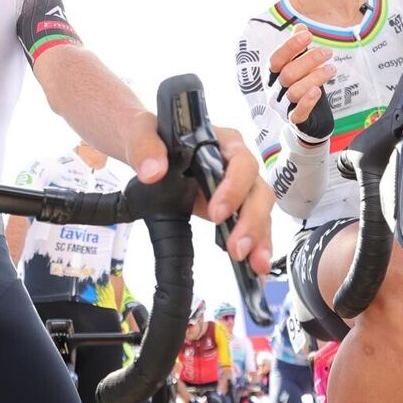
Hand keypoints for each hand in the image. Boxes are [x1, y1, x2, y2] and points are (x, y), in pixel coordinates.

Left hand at [123, 114, 273, 274]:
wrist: (148, 150)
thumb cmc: (152, 136)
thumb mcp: (142, 133)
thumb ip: (145, 147)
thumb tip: (152, 171)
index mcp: (223, 141)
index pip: (242, 162)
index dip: (234, 187)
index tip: (216, 212)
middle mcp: (238, 164)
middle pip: (259, 191)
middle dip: (252, 222)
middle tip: (237, 248)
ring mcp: (239, 189)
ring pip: (261, 212)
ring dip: (259, 240)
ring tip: (254, 266)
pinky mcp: (234, 209)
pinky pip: (252, 228)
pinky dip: (255, 248)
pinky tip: (254, 269)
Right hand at [266, 25, 334, 143]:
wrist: (307, 120)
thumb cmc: (302, 87)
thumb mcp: (300, 66)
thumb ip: (298, 48)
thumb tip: (300, 26)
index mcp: (272, 74)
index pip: (276, 59)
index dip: (290, 46)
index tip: (308, 35)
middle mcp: (273, 90)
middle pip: (287, 74)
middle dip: (309, 60)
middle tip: (328, 52)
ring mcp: (282, 106)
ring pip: (294, 91)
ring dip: (315, 78)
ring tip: (331, 69)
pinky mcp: (293, 120)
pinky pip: (297, 113)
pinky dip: (307, 102)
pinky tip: (317, 91)